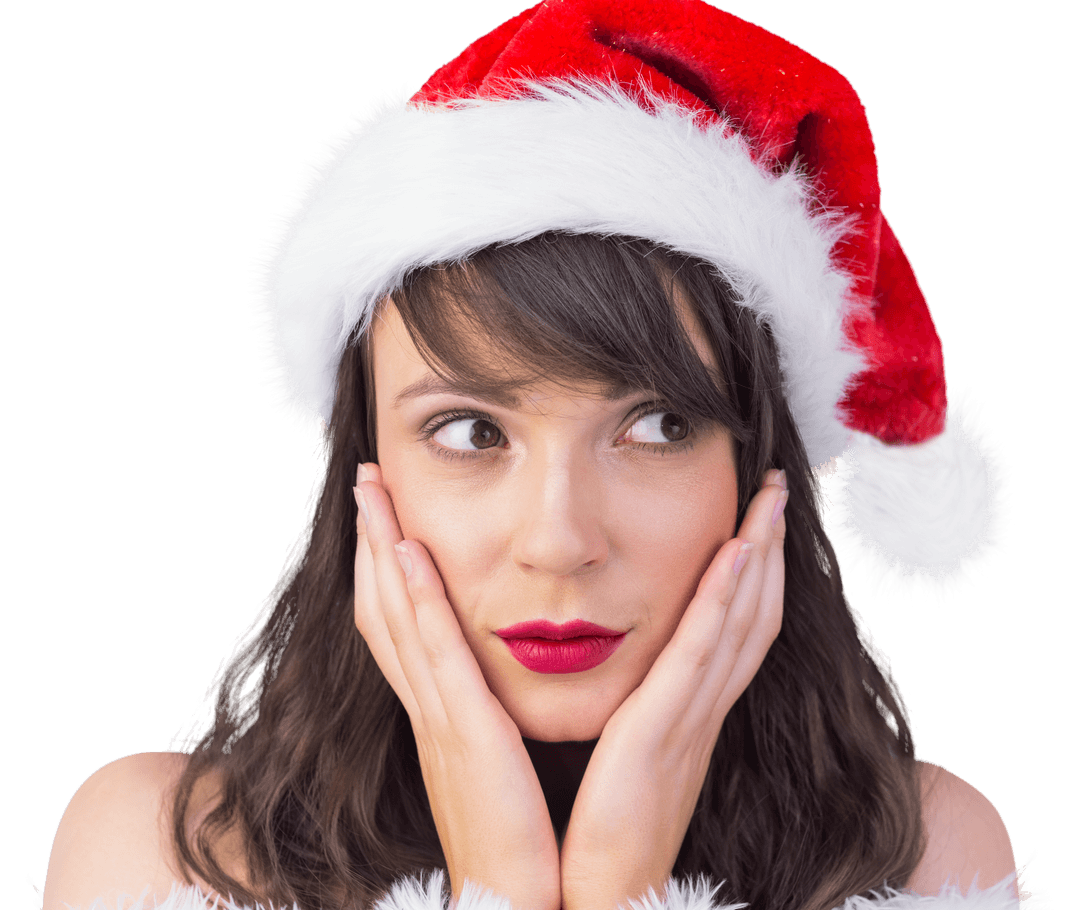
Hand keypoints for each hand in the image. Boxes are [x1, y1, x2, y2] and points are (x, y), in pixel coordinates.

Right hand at [352, 463, 561, 909]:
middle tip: (363, 480)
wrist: (521, 902)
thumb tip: (494, 685)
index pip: (399, 626)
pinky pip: (434, 654)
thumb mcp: (501, 766)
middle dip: (370, 541)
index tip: (381, 514)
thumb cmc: (523, 838)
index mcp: (440, 715)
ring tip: (372, 491)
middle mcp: (428, 709)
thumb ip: (492, 720)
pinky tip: (410, 552)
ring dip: (382, 550)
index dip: (383, 567)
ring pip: (397, 618)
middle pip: (385, 609)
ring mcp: (439, 719)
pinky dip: (417, 599)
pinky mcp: (464, 733)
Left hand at [559, 470, 787, 909]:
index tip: (759, 518)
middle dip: (771, 549)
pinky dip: (724, 602)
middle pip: (753, 615)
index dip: (758, 573)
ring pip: (740, 622)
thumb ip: (640, 713)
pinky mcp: (663, 732)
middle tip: (781, 487)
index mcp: (693, 714)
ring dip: (759, 556)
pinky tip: (735, 553)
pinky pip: (702, 655)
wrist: (596, 897)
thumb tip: (638, 678)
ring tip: (770, 498)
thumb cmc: (603, 832)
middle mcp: (704, 711)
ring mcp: (691, 719)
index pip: (738, 630)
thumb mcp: (629, 757)